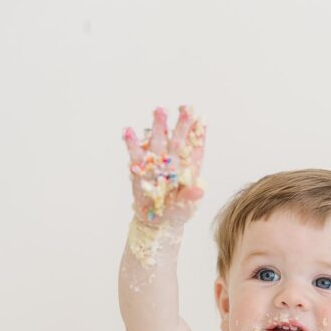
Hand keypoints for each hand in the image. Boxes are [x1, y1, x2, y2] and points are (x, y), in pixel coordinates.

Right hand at [123, 105, 206, 226]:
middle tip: (185, 108)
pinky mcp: (141, 169)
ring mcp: (157, 164)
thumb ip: (191, 197)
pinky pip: (136, 154)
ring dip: (158, 126)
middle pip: (178, 139)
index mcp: (189, 169)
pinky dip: (132, 143)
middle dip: (182, 124)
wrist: (158, 222)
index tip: (202, 118)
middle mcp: (173, 162)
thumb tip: (199, 191)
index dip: (199, 134)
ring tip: (159, 110)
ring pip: (158, 141)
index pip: (196, 149)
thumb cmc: (177, 211)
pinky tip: (128, 131)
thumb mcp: (186, 207)